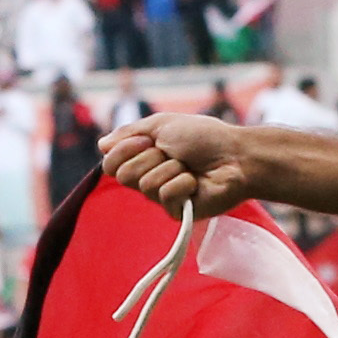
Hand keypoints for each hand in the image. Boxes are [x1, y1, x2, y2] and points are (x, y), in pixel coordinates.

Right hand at [96, 111, 251, 218]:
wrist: (236, 156)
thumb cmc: (205, 138)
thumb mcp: (163, 125)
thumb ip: (130, 133)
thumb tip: (101, 145)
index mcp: (143, 158)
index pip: (110, 164)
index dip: (124, 150)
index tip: (147, 140)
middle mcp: (148, 179)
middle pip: (123, 175)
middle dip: (150, 158)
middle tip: (174, 153)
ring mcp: (162, 197)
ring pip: (145, 185)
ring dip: (171, 168)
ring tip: (190, 168)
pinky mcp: (177, 212)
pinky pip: (164, 196)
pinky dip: (182, 183)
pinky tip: (196, 183)